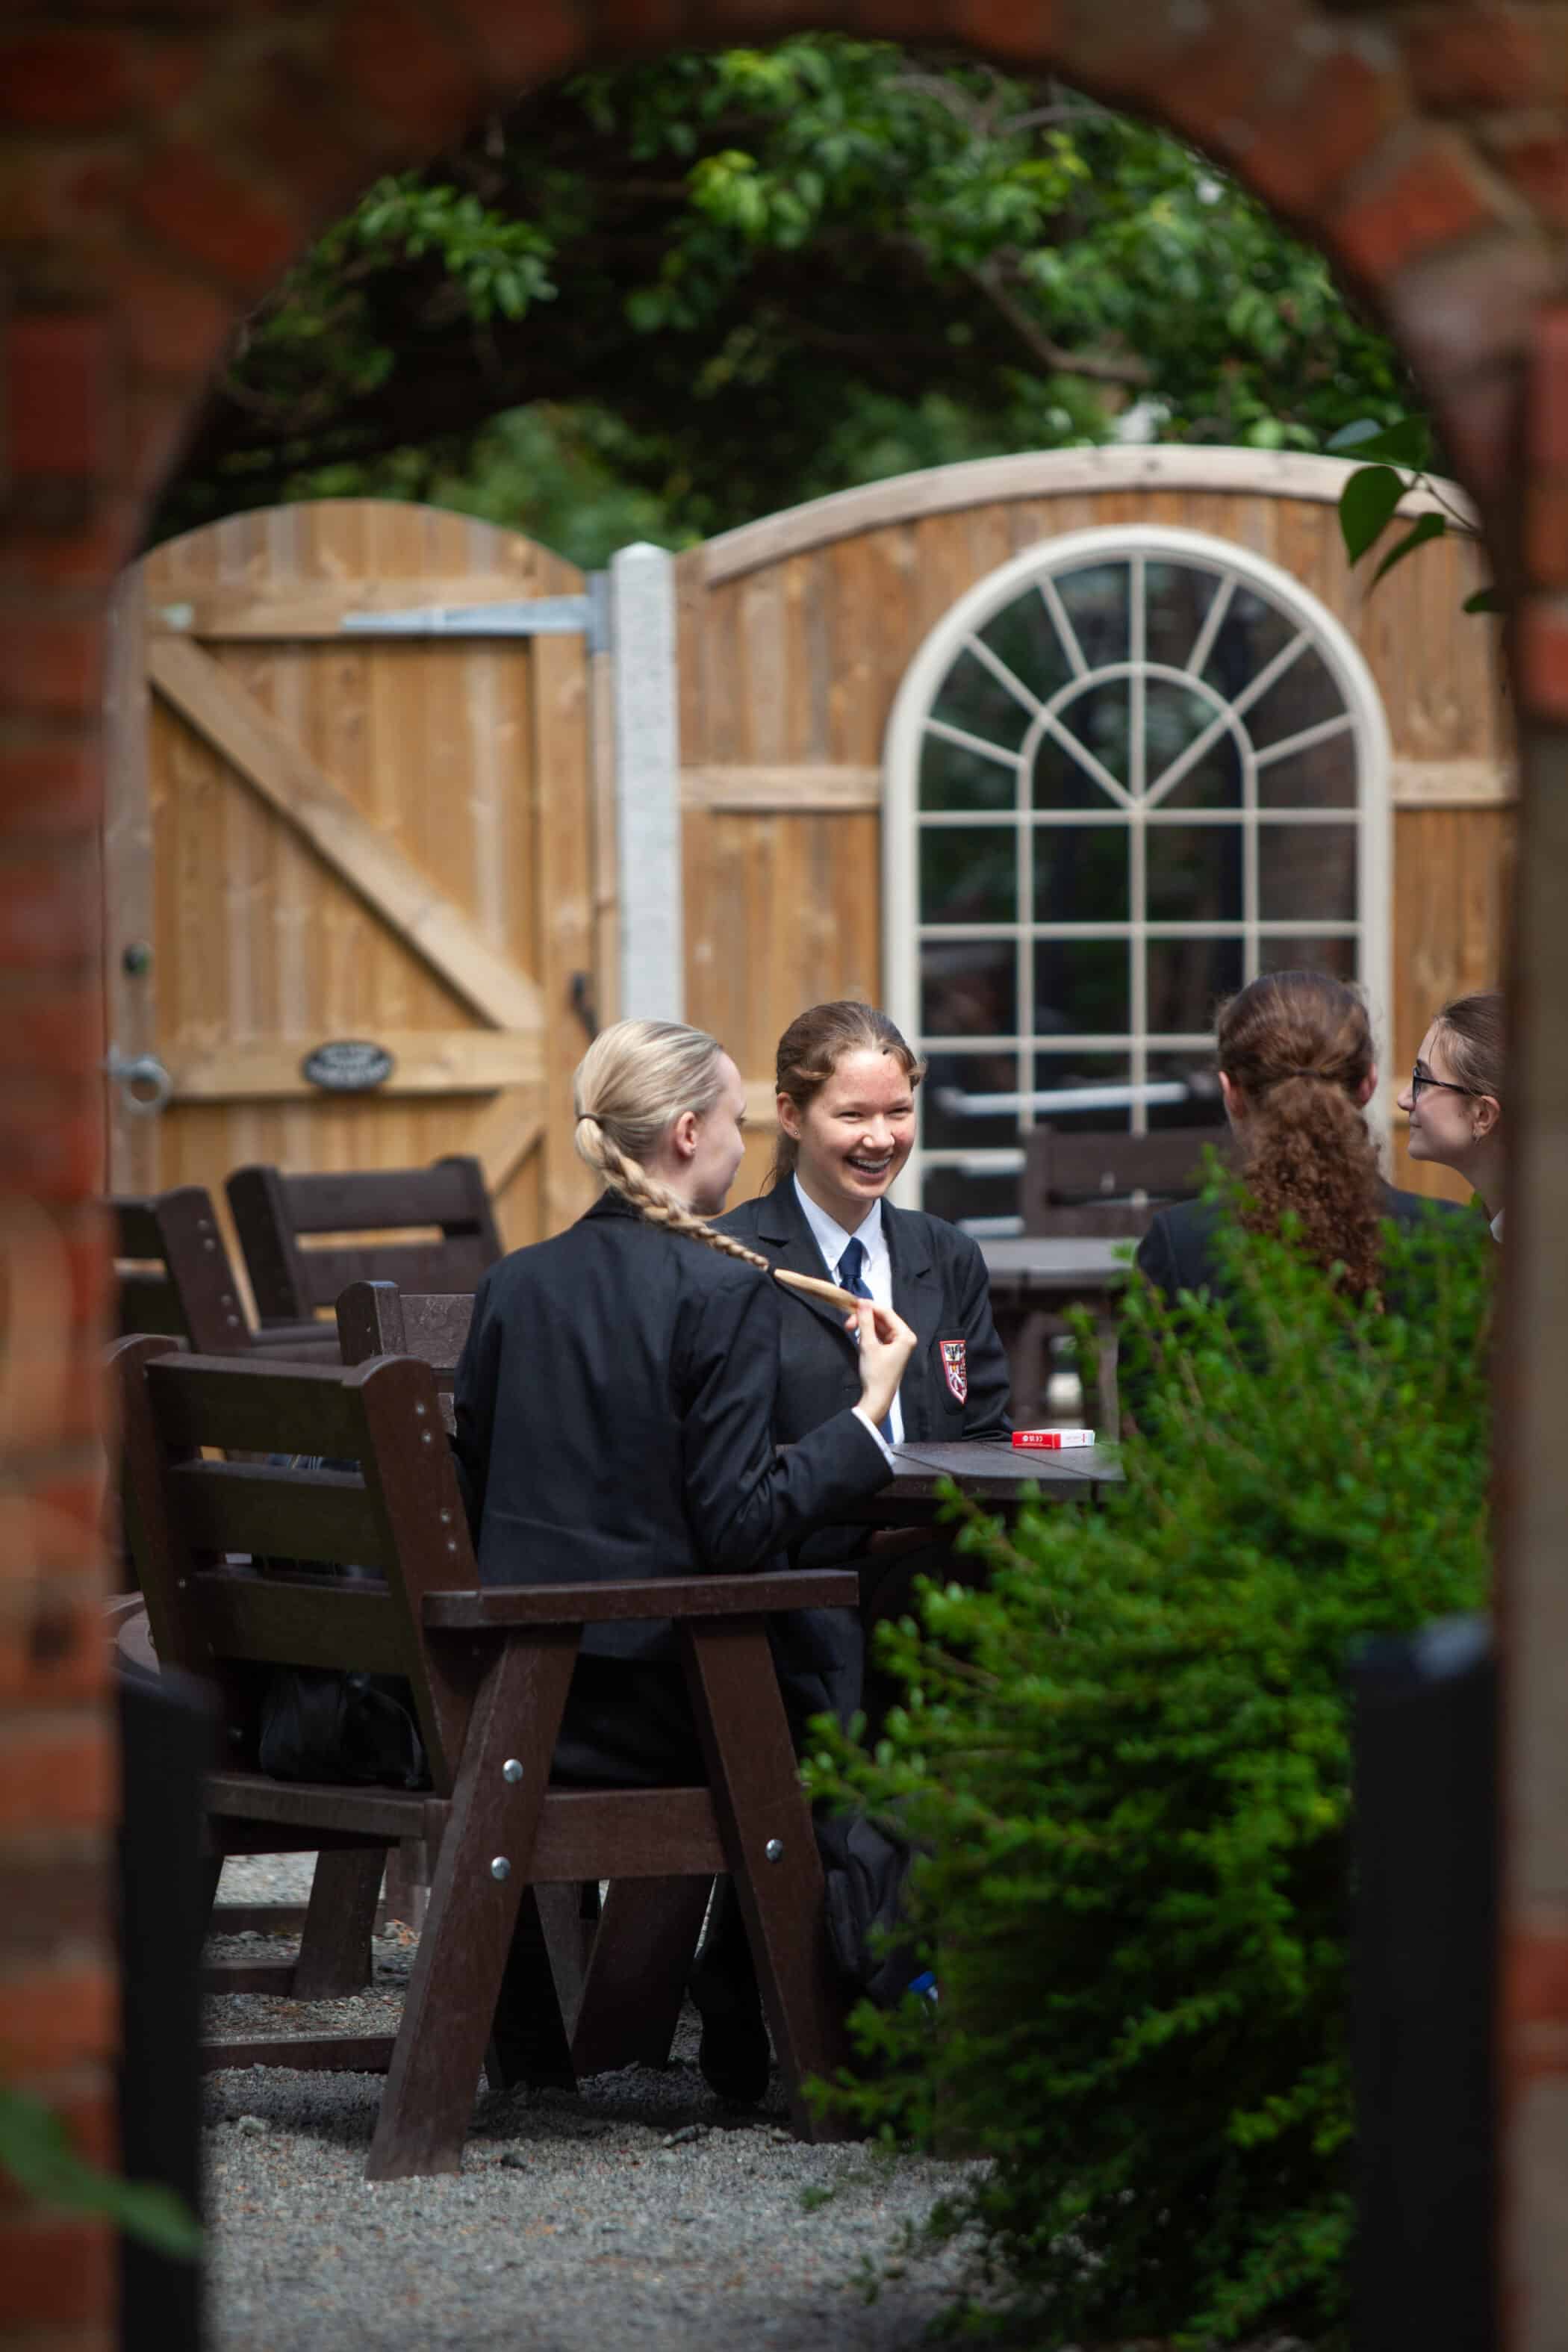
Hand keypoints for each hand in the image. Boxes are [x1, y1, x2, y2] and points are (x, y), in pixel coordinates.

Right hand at [849, 1298, 916, 1431]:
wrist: (876, 1397)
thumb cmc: (875, 1373)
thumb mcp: (868, 1345)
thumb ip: (865, 1322)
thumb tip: (862, 1303)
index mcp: (905, 1335)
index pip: (887, 1313)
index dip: (870, 1306)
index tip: (854, 1303)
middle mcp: (904, 1338)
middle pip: (883, 1319)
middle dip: (865, 1318)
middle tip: (848, 1322)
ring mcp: (898, 1344)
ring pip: (879, 1327)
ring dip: (864, 1325)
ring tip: (850, 1328)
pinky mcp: (890, 1351)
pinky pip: (879, 1335)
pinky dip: (868, 1333)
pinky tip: (857, 1334)